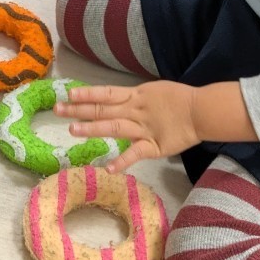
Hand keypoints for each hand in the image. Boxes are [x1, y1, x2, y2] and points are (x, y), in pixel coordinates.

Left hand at [54, 80, 201, 172]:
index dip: (87, 94)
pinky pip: (136, 154)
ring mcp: (143, 128)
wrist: (202, 111)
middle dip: (79, 109)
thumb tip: (116, 98)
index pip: (106, 93)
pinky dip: (123, 161)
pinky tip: (108, 168)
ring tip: (72, 130)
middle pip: (103, 109)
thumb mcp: (153, 91)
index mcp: (136, 95)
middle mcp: (135, 110)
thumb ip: (134, 97)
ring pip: (114, 127)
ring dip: (93, 129)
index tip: (68, 94)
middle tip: (57, 110)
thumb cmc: (179, 100)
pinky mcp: (154, 145)